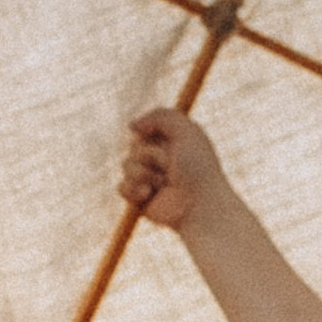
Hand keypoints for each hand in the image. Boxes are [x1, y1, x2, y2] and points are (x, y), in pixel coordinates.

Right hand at [120, 105, 230, 236]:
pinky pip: (121, 187)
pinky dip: (133, 189)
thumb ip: (160, 115)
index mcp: (170, 142)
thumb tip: (131, 127)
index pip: (144, 129)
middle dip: (149, 155)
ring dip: (143, 173)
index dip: (151, 134)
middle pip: (133, 146)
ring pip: (126, 165)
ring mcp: (148, 179)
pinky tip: (149, 195)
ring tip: (163, 183)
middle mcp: (158, 159)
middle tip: (170, 167)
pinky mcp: (140, 198)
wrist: (200, 206)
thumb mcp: (186, 130)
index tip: (169, 143)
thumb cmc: (198, 168)